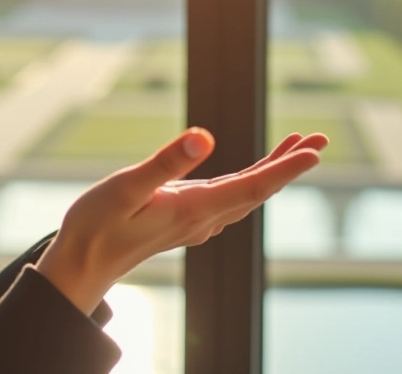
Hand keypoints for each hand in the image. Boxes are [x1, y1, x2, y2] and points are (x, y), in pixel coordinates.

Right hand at [34, 128, 326, 314]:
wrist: (81, 264)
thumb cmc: (96, 226)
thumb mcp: (126, 187)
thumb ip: (166, 163)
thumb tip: (205, 137)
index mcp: (193, 209)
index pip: (252, 186)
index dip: (286, 168)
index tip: (316, 152)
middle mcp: (202, 218)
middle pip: (258, 190)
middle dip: (290, 164)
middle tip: (320, 141)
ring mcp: (194, 222)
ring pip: (246, 195)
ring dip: (273, 171)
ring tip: (296, 147)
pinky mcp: (184, 220)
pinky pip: (228, 199)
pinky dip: (250, 180)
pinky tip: (253, 174)